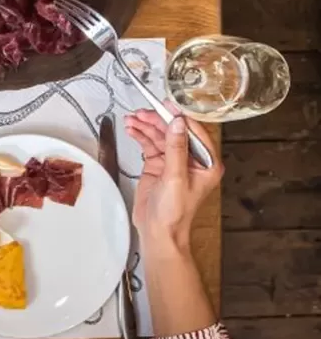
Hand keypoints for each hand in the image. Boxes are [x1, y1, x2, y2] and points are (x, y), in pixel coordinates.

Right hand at [124, 111, 222, 253]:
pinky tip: (132, 129)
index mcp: (207, 164)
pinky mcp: (158, 165)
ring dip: (146, 126)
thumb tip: (178, 124)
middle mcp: (191, 161)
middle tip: (142, 113)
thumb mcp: (176, 178)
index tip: (167, 106)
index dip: (180, 117)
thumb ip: (176, 149)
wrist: (158, 232)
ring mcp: (173, 162)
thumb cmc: (174, 214)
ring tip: (132, 119)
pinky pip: (149, 144)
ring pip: (160, 136)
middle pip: (174, 131)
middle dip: (157, 120)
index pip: (194, 132)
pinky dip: (140, 135)